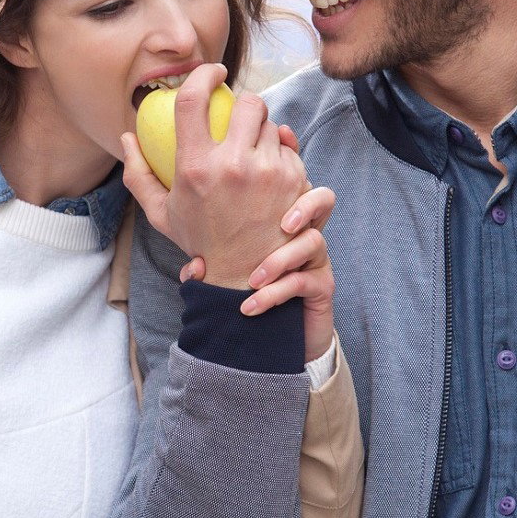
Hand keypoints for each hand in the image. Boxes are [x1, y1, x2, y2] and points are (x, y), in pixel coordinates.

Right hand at [120, 64, 308, 288]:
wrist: (245, 277)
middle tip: (239, 117)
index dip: (202, 75)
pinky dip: (280, 153)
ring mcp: (267, 172)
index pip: (193, 99)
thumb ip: (138, 175)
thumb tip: (127, 137)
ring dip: (263, 131)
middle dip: (245, 103)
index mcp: (195, 167)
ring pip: (272, 124)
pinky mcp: (293, 180)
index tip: (212, 72)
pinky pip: (289, 148)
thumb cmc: (199, 242)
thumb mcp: (161, 213)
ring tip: (253, 151)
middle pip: (247, 103)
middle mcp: (233, 165)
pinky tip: (270, 170)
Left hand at [180, 185, 337, 359]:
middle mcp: (305, 234)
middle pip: (322, 200)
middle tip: (282, 225)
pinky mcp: (322, 287)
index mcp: (284, 220)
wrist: (272, 338)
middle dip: (301, 208)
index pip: (294, 185)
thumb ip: (209, 263)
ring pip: (312, 241)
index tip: (264, 183)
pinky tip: (252, 306)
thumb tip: (194, 268)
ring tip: (253, 281)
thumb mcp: (225, 272)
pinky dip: (276, 292)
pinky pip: (303, 281)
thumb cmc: (249, 294)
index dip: (290, 178)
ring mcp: (317, 260)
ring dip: (280, 259)